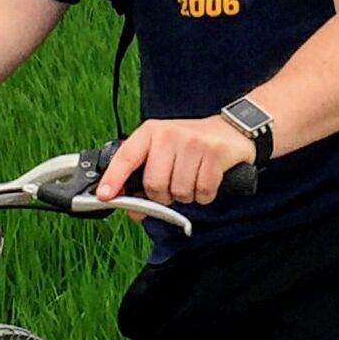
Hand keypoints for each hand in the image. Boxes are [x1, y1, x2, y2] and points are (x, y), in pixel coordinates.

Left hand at [94, 116, 255, 209]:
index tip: (105, 196)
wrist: (232, 129)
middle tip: (173, 186)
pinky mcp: (214, 153)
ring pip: (179, 191)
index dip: (114, 179)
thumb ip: (144, 179)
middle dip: (163, 196)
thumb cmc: (191, 145)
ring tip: (192, 179)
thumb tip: (133, 210)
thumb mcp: (164, 153)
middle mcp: (169, 134)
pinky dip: (205, 195)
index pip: (126, 157)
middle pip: (154, 185)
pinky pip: (202, 192)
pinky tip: (207, 180)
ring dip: (186, 195)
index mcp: (151, 132)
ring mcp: (193, 142)